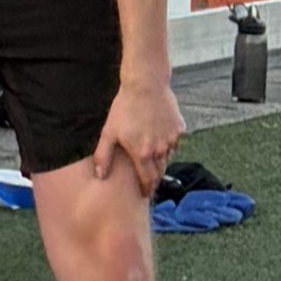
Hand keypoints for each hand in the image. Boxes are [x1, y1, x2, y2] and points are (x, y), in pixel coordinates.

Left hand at [93, 74, 185, 197]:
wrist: (145, 86)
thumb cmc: (124, 108)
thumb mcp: (109, 132)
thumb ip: (104, 156)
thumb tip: (100, 175)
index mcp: (142, 154)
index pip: (147, 180)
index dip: (146, 189)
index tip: (145, 194)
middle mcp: (160, 150)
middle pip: (159, 171)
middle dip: (154, 179)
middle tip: (149, 184)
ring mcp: (172, 140)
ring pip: (168, 158)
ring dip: (161, 162)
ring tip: (152, 162)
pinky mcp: (180, 129)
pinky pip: (174, 143)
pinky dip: (168, 146)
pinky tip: (159, 141)